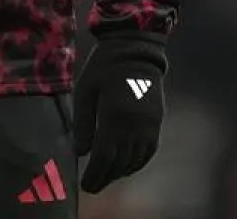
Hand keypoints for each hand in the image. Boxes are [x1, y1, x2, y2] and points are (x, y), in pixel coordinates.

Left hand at [73, 37, 165, 193]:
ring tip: (106, 177)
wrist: (135, 49)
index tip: (85, 185)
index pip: (104, 157)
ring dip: (120, 172)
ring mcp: (149, 124)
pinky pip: (149, 150)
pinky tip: (126, 166)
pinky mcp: (156, 120)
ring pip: (135, 160)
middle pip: (120, 162)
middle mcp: (134, 125)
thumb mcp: (86, 91)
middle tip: (92, 187)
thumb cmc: (104, 67)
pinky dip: (137, 162)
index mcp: (114, 117)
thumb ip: (83, 123)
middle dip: (105, 177)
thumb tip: (80, 152)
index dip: (95, 174)